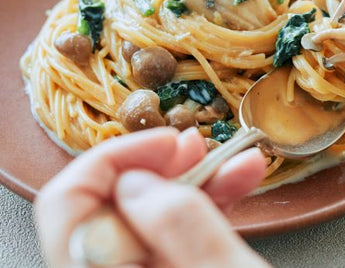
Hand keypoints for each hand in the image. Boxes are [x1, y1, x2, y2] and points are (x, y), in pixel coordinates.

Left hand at [35, 127, 268, 266]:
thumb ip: (179, 230)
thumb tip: (134, 181)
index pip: (67, 208)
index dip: (113, 162)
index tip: (166, 144)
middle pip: (107, 209)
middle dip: (157, 167)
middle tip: (197, 147)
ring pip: (147, 219)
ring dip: (191, 182)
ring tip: (233, 161)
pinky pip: (174, 237)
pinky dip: (206, 206)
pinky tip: (239, 183)